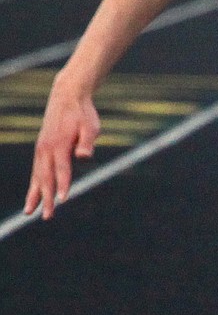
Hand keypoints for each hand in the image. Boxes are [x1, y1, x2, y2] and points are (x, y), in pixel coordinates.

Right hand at [24, 79, 100, 218]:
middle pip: (46, 178)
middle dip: (46, 199)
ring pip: (36, 176)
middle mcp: (46, 149)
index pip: (62, 170)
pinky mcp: (41, 149)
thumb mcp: (91, 126)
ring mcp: (41, 149)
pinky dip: (34, 184)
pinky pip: (36, 170)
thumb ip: (87, 142)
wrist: (67, 96)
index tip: (62, 201)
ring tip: (29, 212)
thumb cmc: (83, 114)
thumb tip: (84, 157)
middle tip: (47, 217)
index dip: (63, 185)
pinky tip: (33, 196)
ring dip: (34, 195)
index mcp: (59, 145)